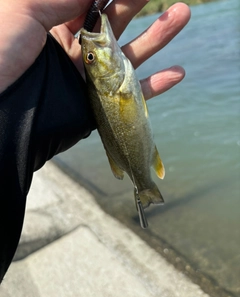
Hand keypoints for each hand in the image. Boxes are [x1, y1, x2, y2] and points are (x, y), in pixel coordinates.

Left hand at [0, 1, 189, 96]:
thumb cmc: (0, 58)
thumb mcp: (23, 11)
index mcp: (54, 22)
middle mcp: (75, 48)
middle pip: (115, 20)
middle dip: (138, 1)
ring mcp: (89, 78)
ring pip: (130, 55)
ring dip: (157, 37)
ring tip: (181, 15)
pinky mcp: (97, 104)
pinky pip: (132, 95)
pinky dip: (155, 86)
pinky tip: (177, 73)